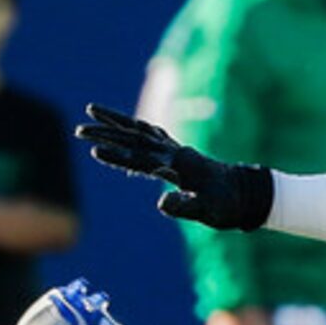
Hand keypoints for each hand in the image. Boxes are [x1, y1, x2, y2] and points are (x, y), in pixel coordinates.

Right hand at [75, 103, 273, 229]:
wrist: (247, 193)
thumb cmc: (227, 206)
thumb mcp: (207, 212)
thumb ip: (184, 207)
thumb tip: (160, 203)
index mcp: (177, 165)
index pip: (140, 158)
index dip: (116, 155)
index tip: (93, 150)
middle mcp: (174, 152)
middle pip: (133, 137)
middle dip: (105, 132)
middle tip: (78, 129)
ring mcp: (175, 150)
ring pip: (140, 130)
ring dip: (115, 122)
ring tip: (91, 112)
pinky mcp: (177, 153)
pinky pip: (150, 135)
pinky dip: (134, 127)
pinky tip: (126, 125)